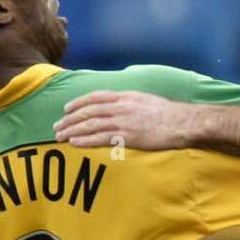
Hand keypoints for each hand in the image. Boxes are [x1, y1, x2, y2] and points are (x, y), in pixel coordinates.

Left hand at [53, 89, 199, 150]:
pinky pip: (100, 138)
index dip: (78, 103)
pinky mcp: (127, 136)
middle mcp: (121, 106)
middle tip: (57, 126)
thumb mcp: (148, 100)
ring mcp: (123, 121)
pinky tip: (74, 143)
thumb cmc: (169, 114)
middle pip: (88, 111)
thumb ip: (132, 102)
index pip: (95, 97)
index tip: (67, 109)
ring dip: (72, 130)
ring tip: (59, 136)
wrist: (183, 122)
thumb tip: (124, 105)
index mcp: (126, 96)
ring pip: (90, 124)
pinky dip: (85, 140)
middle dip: (69, 119)